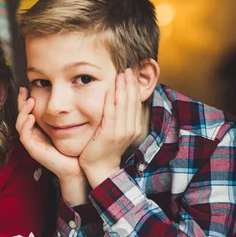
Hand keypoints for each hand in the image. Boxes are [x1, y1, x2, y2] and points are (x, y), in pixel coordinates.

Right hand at [16, 87, 82, 180]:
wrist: (76, 166)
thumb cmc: (74, 146)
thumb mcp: (69, 125)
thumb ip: (65, 114)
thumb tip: (68, 97)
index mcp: (39, 129)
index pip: (28, 111)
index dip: (25, 99)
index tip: (27, 86)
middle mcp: (33, 135)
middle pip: (21, 116)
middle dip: (21, 102)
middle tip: (23, 89)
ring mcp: (32, 143)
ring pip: (20, 125)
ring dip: (23, 112)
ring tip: (30, 101)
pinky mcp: (34, 150)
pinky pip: (25, 136)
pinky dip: (26, 126)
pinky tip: (31, 117)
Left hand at [79, 69, 142, 187]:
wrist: (99, 169)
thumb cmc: (103, 149)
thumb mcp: (115, 131)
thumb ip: (117, 117)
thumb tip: (116, 101)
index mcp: (133, 126)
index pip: (136, 102)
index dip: (134, 86)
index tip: (132, 72)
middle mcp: (130, 128)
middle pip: (132, 100)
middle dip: (131, 83)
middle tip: (129, 67)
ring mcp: (121, 131)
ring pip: (124, 105)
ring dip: (123, 87)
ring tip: (122, 73)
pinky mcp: (110, 134)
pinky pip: (111, 114)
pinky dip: (112, 101)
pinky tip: (111, 89)